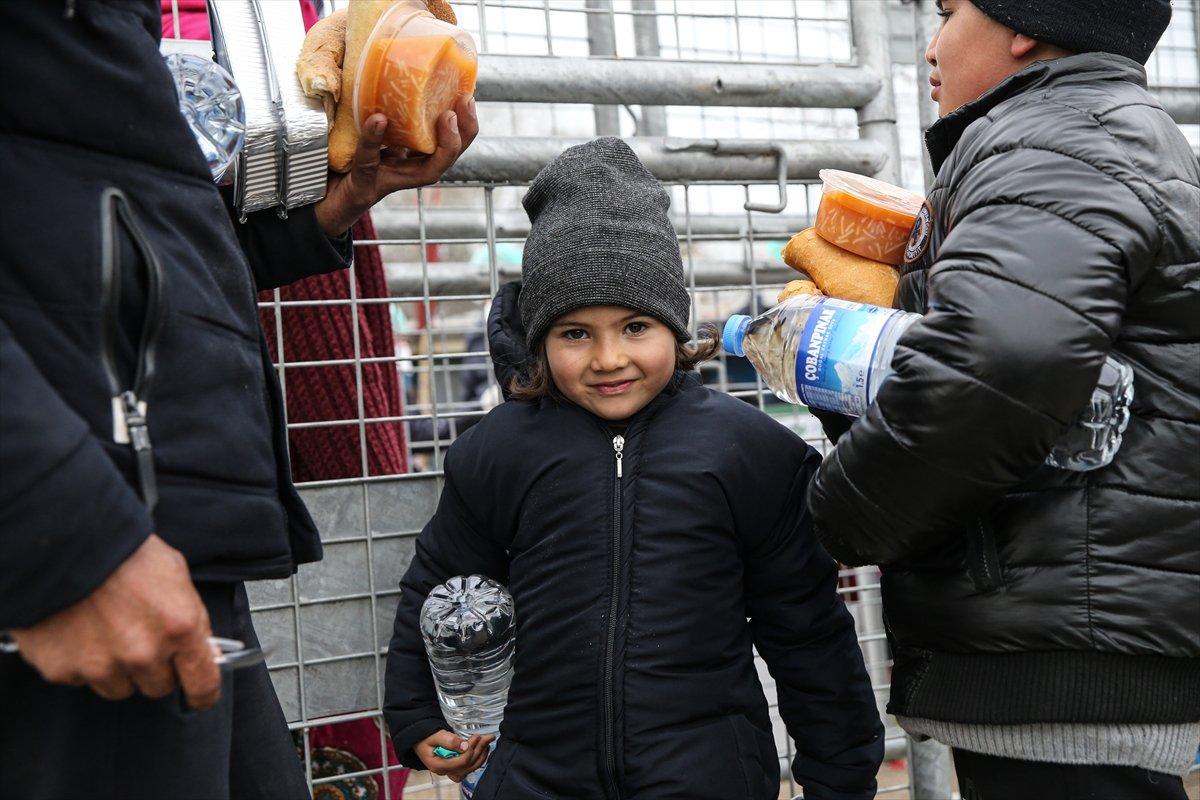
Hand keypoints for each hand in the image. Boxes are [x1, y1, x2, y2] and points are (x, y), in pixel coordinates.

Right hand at [9, 534, 219, 708]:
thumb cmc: (124, 553)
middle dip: (155, 668)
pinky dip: (82, 661)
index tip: (200, 694)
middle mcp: (144, 653)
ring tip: (107, 631)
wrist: (65, 543)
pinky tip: (80, 631)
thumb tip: (206, 651)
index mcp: (179, 628)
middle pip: (159, 687)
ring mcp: (102, 666)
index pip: (203, 684)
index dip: (203, 693)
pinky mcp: (64, 670)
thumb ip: (193, 620)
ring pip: (120, 687)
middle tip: (140, 637)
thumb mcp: (176, 576)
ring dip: (118, 668)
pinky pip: (82, 679)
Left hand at [314, 94, 479, 236]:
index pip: (447, 143)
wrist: (318, 201)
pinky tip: (379, 120)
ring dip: (445, 146)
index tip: (468, 96)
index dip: (464, 124)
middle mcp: (407, 172)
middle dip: (464, 133)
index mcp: (409, 158)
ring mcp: (389, 181)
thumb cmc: (343, 164)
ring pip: (428, 172)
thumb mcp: (366, 133)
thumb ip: (378, 113)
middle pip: (448, 158)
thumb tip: (379, 69)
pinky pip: (369, 162)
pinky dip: (372, 140)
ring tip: (446, 117)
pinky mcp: (363, 185)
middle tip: (466, 103)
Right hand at [416, 730, 494, 782]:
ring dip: (481, 755)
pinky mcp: (455, 768)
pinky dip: (478, 758)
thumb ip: (449, 740)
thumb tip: (464, 746)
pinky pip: (469, 767)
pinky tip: (483, 748)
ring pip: (470, 768)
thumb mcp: (434, 736)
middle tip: (487, 737)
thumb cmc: (425, 738)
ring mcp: (451, 771)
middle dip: (479, 750)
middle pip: (467, 765)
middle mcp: (445, 771)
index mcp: (438, 765)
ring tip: (487, 742)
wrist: (420, 741)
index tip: (476, 737)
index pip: (460, 763)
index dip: (470, 750)